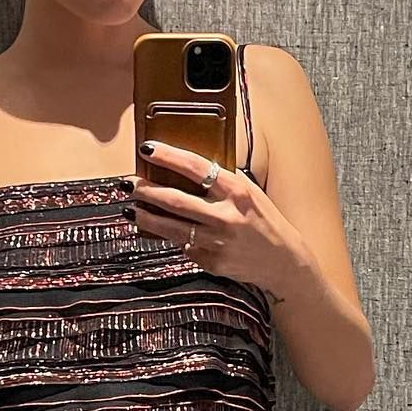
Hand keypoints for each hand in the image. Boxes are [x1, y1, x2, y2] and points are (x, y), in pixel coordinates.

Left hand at [128, 141, 305, 304]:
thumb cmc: (264, 221)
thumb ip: (222, 181)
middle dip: (145, 191)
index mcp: (237, 192)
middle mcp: (226, 216)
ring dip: (145, 218)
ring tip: (131, 210)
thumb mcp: (250, 193)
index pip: (196, 168)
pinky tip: (169, 233)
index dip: (168, 157)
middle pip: (174, 201)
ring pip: (170, 228)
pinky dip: (175, 239)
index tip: (147, 149)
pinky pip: (184, 247)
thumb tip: (186, 168)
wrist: (283, 261)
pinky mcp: (211, 262)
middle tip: (128, 183)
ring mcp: (217, 242)